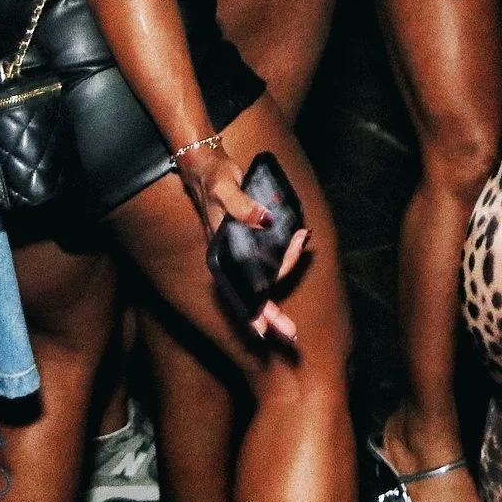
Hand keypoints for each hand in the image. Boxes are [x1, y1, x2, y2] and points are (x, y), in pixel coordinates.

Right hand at [178, 143, 308, 342]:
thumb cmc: (213, 177)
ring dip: (280, 279)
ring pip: (260, 279)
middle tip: (291, 337)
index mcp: (220, 252)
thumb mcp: (225, 186)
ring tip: (297, 270)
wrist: (204, 165)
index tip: (262, 333)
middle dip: (270, 316)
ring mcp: (236, 251)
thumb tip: (265, 220)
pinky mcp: (243, 242)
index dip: (251, 312)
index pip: (238, 289)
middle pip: (251, 294)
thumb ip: (242, 205)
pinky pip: (262, 262)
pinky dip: (278, 262)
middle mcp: (228, 257)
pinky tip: (293, 253)